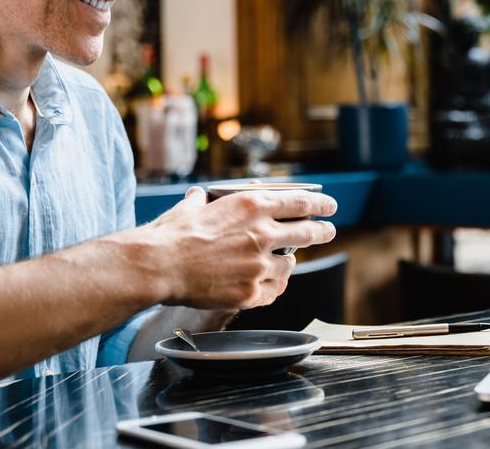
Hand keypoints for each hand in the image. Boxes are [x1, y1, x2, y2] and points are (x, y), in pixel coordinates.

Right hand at [144, 186, 336, 309]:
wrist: (160, 266)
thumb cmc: (172, 235)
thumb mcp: (193, 207)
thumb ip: (205, 202)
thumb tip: (201, 197)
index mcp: (251, 206)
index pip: (299, 202)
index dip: (319, 203)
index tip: (329, 205)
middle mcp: (262, 233)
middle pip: (306, 232)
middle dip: (321, 231)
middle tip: (328, 230)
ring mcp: (259, 265)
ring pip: (290, 264)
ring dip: (288, 262)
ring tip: (283, 263)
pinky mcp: (252, 291)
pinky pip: (275, 290)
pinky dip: (274, 286)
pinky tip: (268, 284)